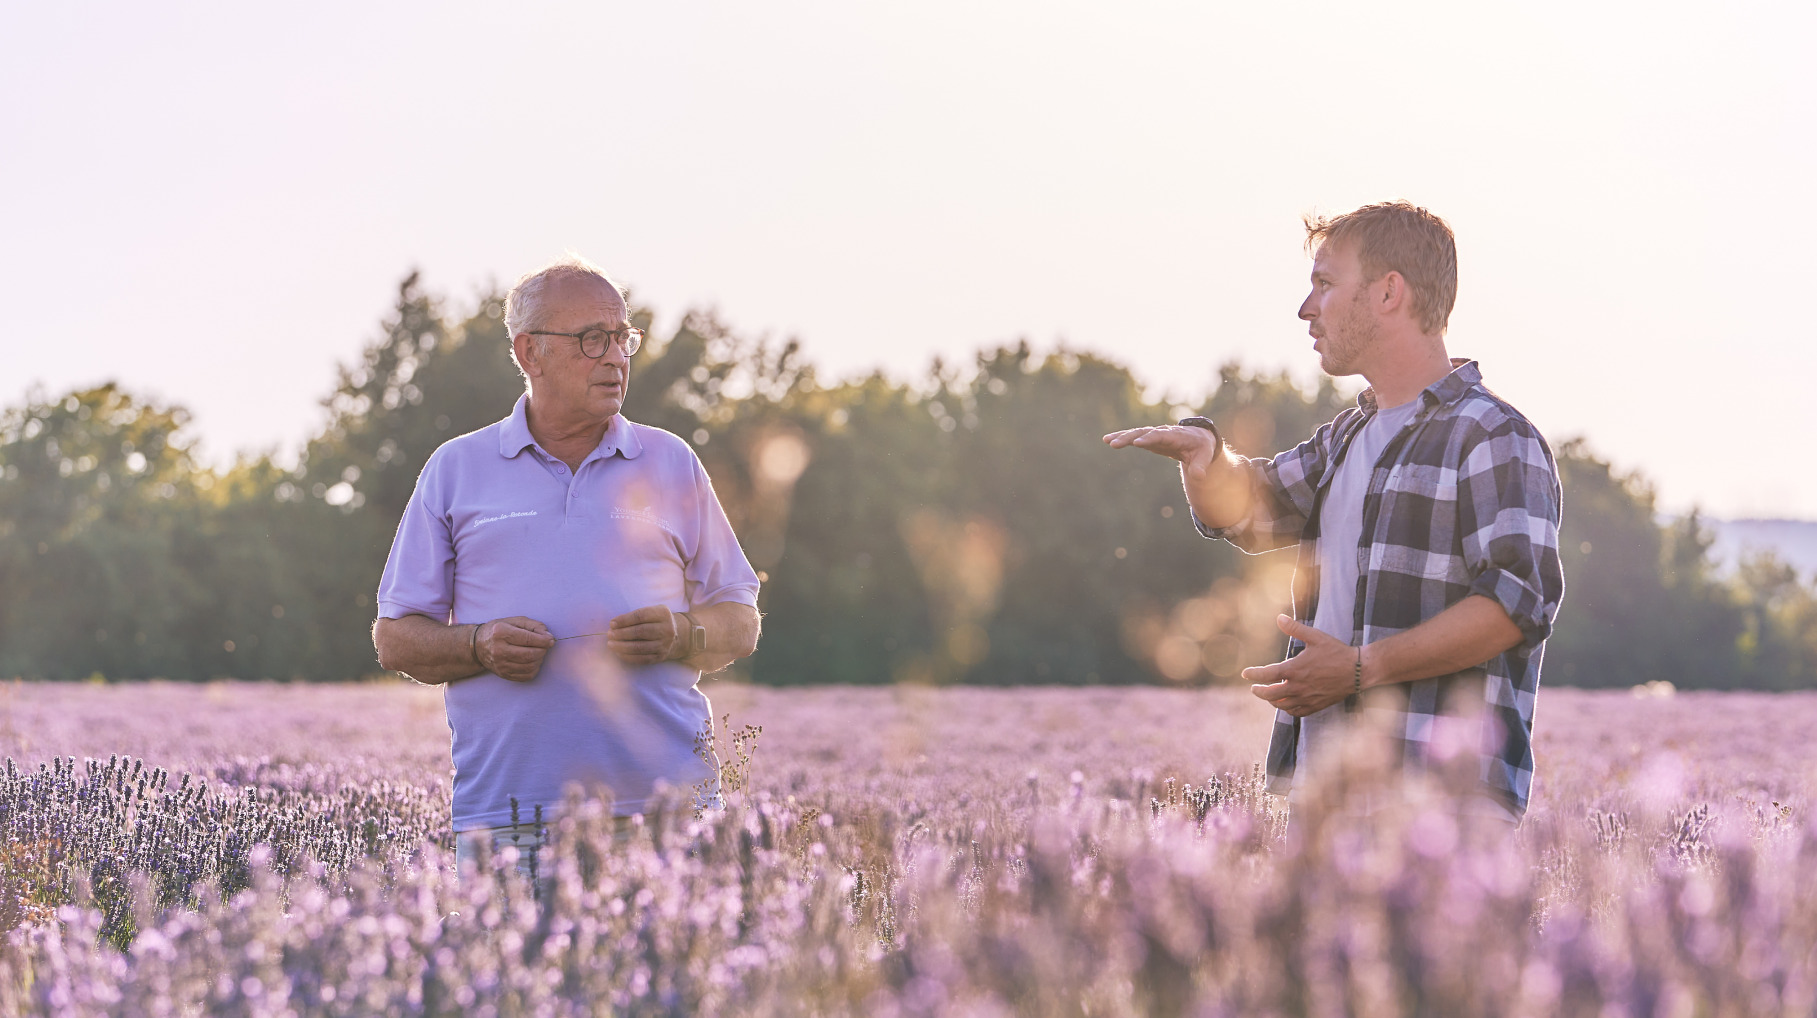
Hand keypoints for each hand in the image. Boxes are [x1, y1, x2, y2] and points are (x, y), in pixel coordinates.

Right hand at [476, 617, 554, 682]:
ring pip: (529, 666)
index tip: (551, 640)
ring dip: (539, 659)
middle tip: (545, 646)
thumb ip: (534, 626)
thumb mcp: (515, 621)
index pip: (528, 639)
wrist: (478, 646)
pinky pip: (526, 676)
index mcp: (500, 633)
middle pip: (530, 655)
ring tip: (538, 652)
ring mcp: (500, 664)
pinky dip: (534, 669)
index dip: (544, 640)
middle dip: (543, 650)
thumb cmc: (499, 630)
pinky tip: (532, 661)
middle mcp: (498, 650)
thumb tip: (549, 637)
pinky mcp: (503, 674)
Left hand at [607, 605, 681, 664]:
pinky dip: (628, 657)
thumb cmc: (656, 621)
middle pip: (640, 632)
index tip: (611, 623)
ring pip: (640, 647)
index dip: (624, 620)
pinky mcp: (661, 656)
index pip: (641, 616)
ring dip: (622, 646)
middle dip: (622, 633)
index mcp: (663, 614)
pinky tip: (618, 653)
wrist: (678, 635)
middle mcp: (666, 629)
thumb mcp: (652, 611)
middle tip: (609, 634)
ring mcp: (665, 644)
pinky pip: (642, 659)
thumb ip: (635, 616)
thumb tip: (614, 625)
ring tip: (611, 644)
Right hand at [1102, 424, 1219, 473]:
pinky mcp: (1149, 439)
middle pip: (1145, 432)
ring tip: (1107, 440)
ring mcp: (1155, 434)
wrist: (1199, 438)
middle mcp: (1163, 432)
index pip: (1161, 435)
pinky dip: (1122, 438)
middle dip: (1130, 437)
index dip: (1149, 438)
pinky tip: (1108, 440)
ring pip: (1137, 433)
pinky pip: (1134, 437)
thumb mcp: (1205, 456)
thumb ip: (1201, 466)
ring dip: (1122, 436)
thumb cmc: (1202, 447)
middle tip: (1115, 443)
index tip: (1137, 443)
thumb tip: (1199, 477)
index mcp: (1177, 435)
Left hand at [1243, 615, 1361, 716]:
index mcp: (1295, 669)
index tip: (1245, 674)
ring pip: (1282, 705)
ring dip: (1272, 701)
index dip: (1253, 674)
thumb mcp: (1315, 637)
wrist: (1358, 671)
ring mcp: (1307, 698)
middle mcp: (1299, 686)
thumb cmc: (1336, 652)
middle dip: (1258, 692)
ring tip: (1268, 695)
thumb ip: (1295, 628)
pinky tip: (1285, 704)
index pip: (1267, 674)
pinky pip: (1296, 712)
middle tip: (1254, 688)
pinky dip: (1287, 709)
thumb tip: (1279, 618)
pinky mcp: (1316, 705)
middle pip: (1270, 694)